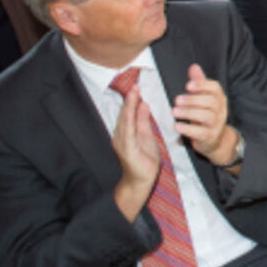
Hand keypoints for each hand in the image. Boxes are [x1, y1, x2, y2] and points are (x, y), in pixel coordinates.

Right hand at [112, 84, 159, 217]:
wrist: (140, 181)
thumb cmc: (144, 160)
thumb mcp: (146, 136)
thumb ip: (143, 121)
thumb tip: (143, 104)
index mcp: (126, 132)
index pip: (128, 113)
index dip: (132, 99)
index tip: (137, 85)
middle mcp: (120, 136)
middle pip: (124, 114)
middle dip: (129, 99)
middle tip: (135, 84)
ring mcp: (122, 143)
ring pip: (125, 122)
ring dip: (129, 107)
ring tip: (134, 93)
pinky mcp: (126, 150)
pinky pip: (128, 134)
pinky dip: (129, 122)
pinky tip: (131, 113)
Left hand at [172, 65, 229, 159]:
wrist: (215, 139)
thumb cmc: (205, 114)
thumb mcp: (203, 98)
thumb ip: (199, 83)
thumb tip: (194, 66)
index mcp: (219, 97)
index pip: (215, 88)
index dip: (202, 85)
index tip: (188, 85)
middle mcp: (221, 110)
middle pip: (211, 102)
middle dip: (193, 100)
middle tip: (177, 100)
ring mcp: (217, 124)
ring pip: (206, 116)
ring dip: (189, 113)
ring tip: (175, 111)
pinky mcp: (210, 137)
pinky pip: (201, 133)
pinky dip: (188, 129)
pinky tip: (177, 126)